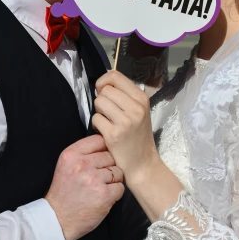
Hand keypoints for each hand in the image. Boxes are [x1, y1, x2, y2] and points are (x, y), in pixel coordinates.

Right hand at [45, 135, 123, 239]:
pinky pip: (120, 187)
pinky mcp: (105, 195)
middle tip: (99, 178)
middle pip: (110, 156)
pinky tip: (103, 197)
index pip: (99, 140)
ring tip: (100, 188)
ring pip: (118, 171)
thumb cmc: (63, 193)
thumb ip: (82, 154)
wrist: (58, 219)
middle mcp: (82, 164)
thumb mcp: (65, 166)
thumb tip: (106, 144)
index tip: (101, 158)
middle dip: (108, 166)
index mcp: (71, 155)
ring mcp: (94, 180)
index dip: (104, 148)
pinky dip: (115, 193)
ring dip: (113, 181)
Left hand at [93, 71, 160, 185]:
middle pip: (105, 90)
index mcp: (142, 98)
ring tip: (107, 122)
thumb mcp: (138, 111)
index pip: (115, 76)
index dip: (103, 81)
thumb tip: (102, 85)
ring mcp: (125, 121)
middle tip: (107, 113)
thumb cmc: (138, 136)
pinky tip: (105, 132)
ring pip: (99, 102)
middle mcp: (136, 108)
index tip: (103, 92)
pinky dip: (96, 125)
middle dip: (101, 100)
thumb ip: (124, 96)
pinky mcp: (114, 134)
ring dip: (99, 112)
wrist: (143, 163)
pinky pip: (95, 119)